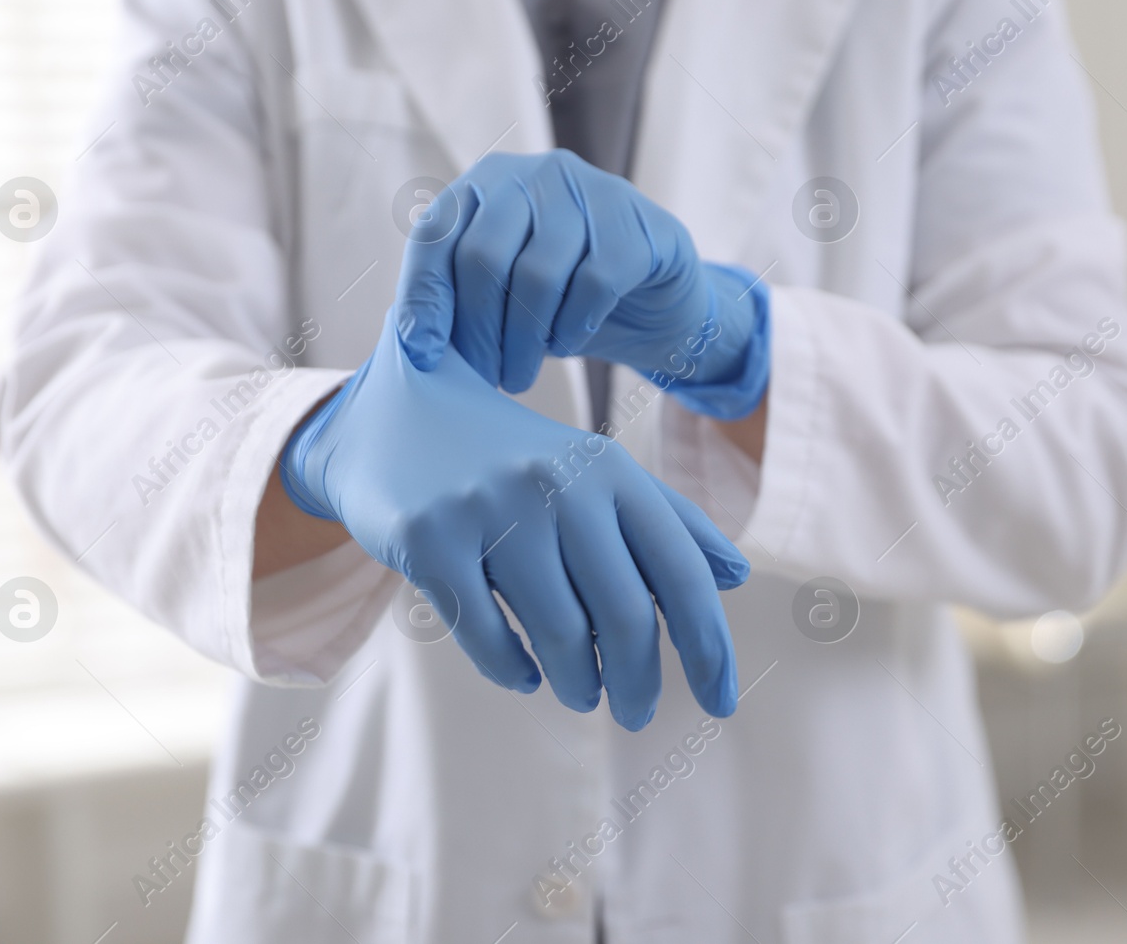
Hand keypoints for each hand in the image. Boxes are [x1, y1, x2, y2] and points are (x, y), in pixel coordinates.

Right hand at [278, 309, 747, 727]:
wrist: (389, 416)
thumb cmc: (511, 456)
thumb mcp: (593, 468)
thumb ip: (667, 518)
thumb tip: (737, 576)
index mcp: (609, 468)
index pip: (681, 573)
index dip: (710, 647)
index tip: (723, 704)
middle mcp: (557, 483)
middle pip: (624, 617)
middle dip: (639, 682)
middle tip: (639, 711)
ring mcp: (490, 509)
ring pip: (558, 635)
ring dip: (579, 683)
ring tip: (583, 694)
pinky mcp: (429, 540)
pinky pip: (487, 638)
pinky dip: (514, 672)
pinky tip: (526, 676)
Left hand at [393, 150, 765, 416]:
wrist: (654, 301)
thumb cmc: (563, 299)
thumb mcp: (504, 294)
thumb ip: (459, 301)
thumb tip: (415, 347)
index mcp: (485, 185)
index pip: (436, 237)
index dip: (424, 299)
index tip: (423, 356)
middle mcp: (534, 175)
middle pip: (484, 257)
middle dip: (477, 331)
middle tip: (485, 378)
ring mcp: (591, 190)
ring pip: (538, 273)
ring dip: (523, 340)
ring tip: (519, 376)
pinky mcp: (637, 223)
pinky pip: (595, 280)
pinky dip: (573, 324)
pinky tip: (566, 344)